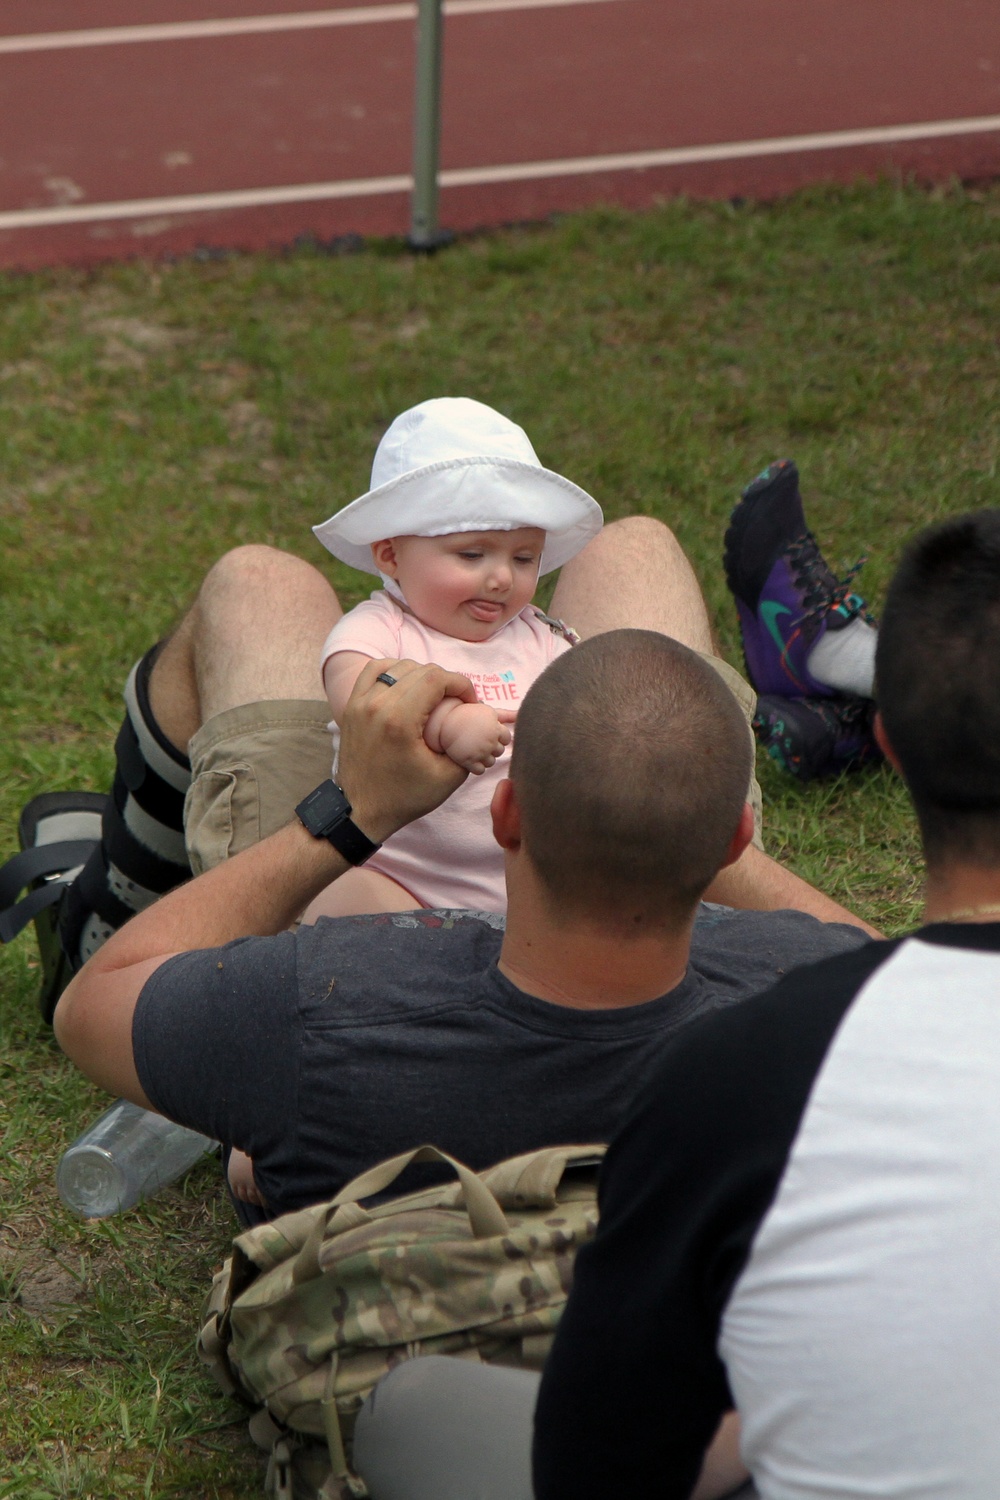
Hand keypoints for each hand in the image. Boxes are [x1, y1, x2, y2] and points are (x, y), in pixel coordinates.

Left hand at [337, 658, 478, 840]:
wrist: (360, 811)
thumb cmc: (404, 797)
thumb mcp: (447, 777)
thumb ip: (468, 747)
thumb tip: (483, 729)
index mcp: (400, 721)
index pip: (436, 678)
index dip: (461, 683)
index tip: (470, 700)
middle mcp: (376, 705)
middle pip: (420, 670)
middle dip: (446, 680)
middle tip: (456, 701)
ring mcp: (359, 704)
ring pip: (396, 666)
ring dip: (420, 674)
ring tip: (432, 694)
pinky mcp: (351, 707)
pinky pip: (372, 672)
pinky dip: (392, 671)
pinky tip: (405, 684)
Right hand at [424, 699, 511, 773]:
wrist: (440, 722)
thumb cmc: (465, 714)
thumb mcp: (486, 711)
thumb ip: (505, 714)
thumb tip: (520, 715)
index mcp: (495, 727)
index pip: (507, 737)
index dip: (497, 735)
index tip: (486, 731)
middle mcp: (490, 741)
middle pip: (499, 750)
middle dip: (491, 746)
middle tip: (477, 739)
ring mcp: (480, 752)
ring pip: (491, 762)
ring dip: (484, 757)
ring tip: (472, 748)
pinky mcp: (469, 762)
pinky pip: (480, 770)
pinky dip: (475, 766)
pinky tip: (468, 757)